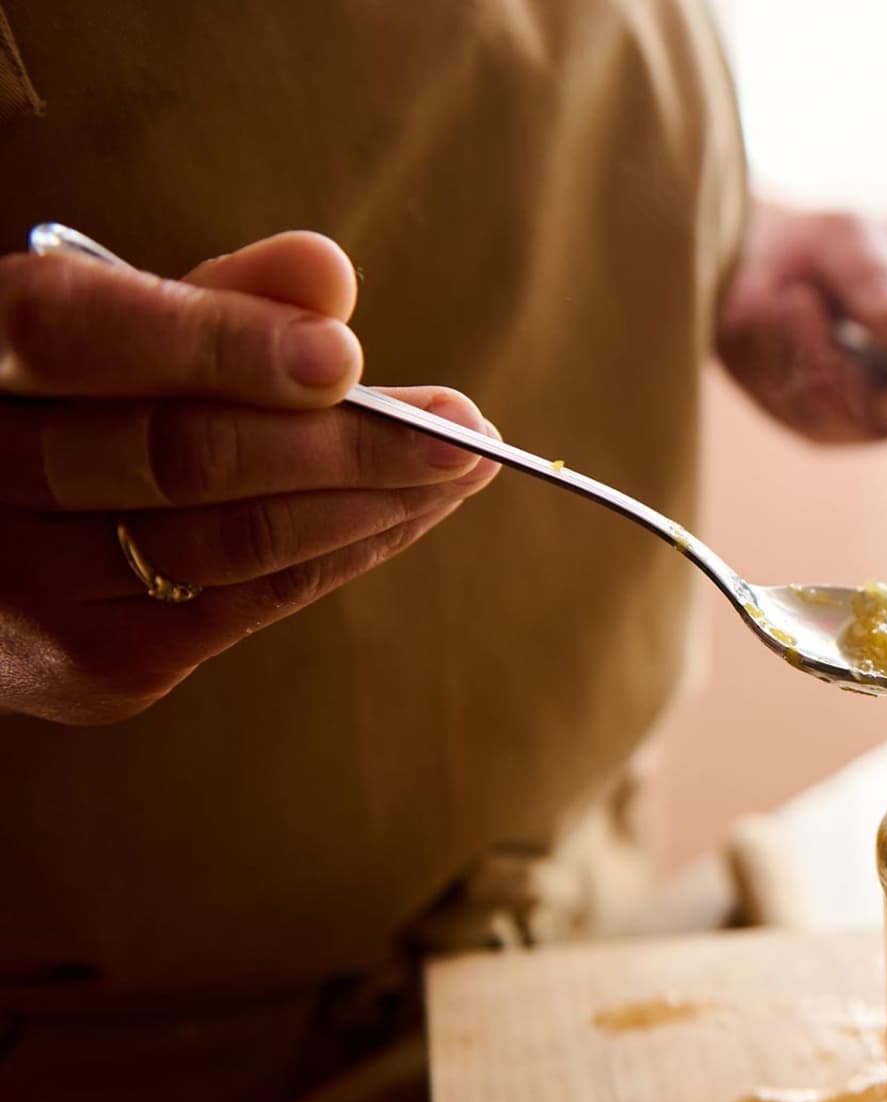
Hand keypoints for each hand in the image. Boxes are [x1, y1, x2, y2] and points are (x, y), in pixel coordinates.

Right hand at [0, 231, 499, 724]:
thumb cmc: (57, 422)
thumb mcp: (101, 343)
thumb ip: (202, 300)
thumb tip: (325, 272)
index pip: (73, 333)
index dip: (215, 344)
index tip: (343, 353)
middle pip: (175, 456)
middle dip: (341, 439)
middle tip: (462, 424)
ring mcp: (25, 589)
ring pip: (228, 539)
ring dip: (370, 500)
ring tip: (466, 463)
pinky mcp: (95, 666)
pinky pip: (250, 601)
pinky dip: (345, 551)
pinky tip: (414, 511)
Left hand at [716, 201, 886, 454]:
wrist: (752, 259)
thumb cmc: (832, 246)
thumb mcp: (860, 241)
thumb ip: (883, 279)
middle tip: (886, 390)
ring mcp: (880, 414)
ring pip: (865, 417)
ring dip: (822, 356)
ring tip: (798, 297)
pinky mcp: (825, 425)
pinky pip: (811, 411)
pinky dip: (787, 361)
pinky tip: (781, 315)